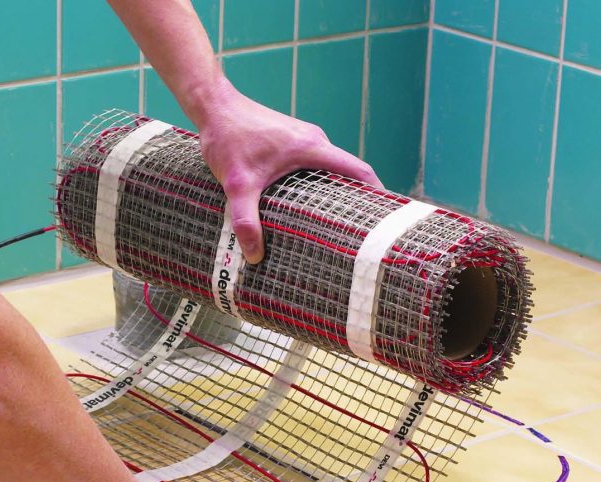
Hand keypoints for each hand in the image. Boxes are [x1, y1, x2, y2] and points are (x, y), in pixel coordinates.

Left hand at [196, 80, 382, 263]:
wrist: (213, 106)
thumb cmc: (228, 138)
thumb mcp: (236, 184)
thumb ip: (246, 220)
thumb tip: (254, 256)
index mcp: (312, 148)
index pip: (359, 171)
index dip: (377, 194)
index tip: (388, 219)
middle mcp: (314, 141)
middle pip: (347, 174)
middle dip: (356, 202)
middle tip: (361, 234)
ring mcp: (303, 140)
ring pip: (328, 171)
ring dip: (334, 194)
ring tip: (335, 227)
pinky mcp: (290, 142)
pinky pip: (313, 167)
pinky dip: (316, 186)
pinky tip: (306, 207)